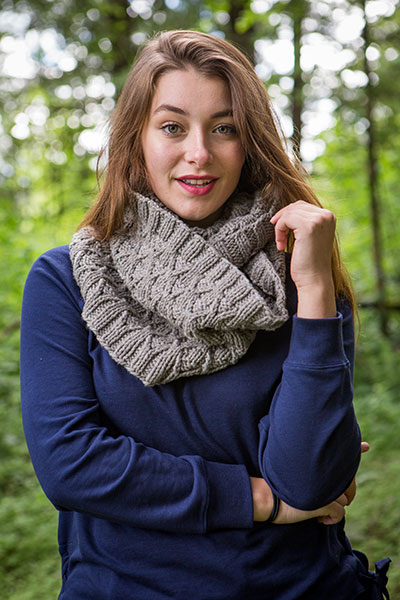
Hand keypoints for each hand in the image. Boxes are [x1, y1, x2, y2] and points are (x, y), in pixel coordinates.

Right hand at [251, 442, 369, 524]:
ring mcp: (325, 487)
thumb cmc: (274, 483)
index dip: (355, 448)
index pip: (340, 453)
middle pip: (347, 481)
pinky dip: (332, 518)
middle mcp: (323, 471)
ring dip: (334, 505)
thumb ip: (304, 463)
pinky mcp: (324, 503)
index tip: (365, 446)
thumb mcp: (290, 467)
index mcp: (315, 460)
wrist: (265, 496)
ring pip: (345, 498)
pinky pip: (340, 512)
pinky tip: (319, 518)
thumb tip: (301, 459)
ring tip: (317, 507)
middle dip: (343, 491)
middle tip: (327, 500)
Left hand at [270, 201, 336, 317]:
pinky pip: (285, 219)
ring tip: (280, 243)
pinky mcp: (308, 226)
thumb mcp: (309, 237)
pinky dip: (279, 231)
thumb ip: (304, 222)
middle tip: (279, 237)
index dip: (288, 216)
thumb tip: (285, 210)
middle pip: (295, 206)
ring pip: (289, 212)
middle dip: (283, 219)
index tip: (281, 231)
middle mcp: (326, 215)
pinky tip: (281, 245)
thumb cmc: (309, 262)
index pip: (302, 206)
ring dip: (280, 227)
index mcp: (329, 216)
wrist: (314, 280)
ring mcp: (319, 220)